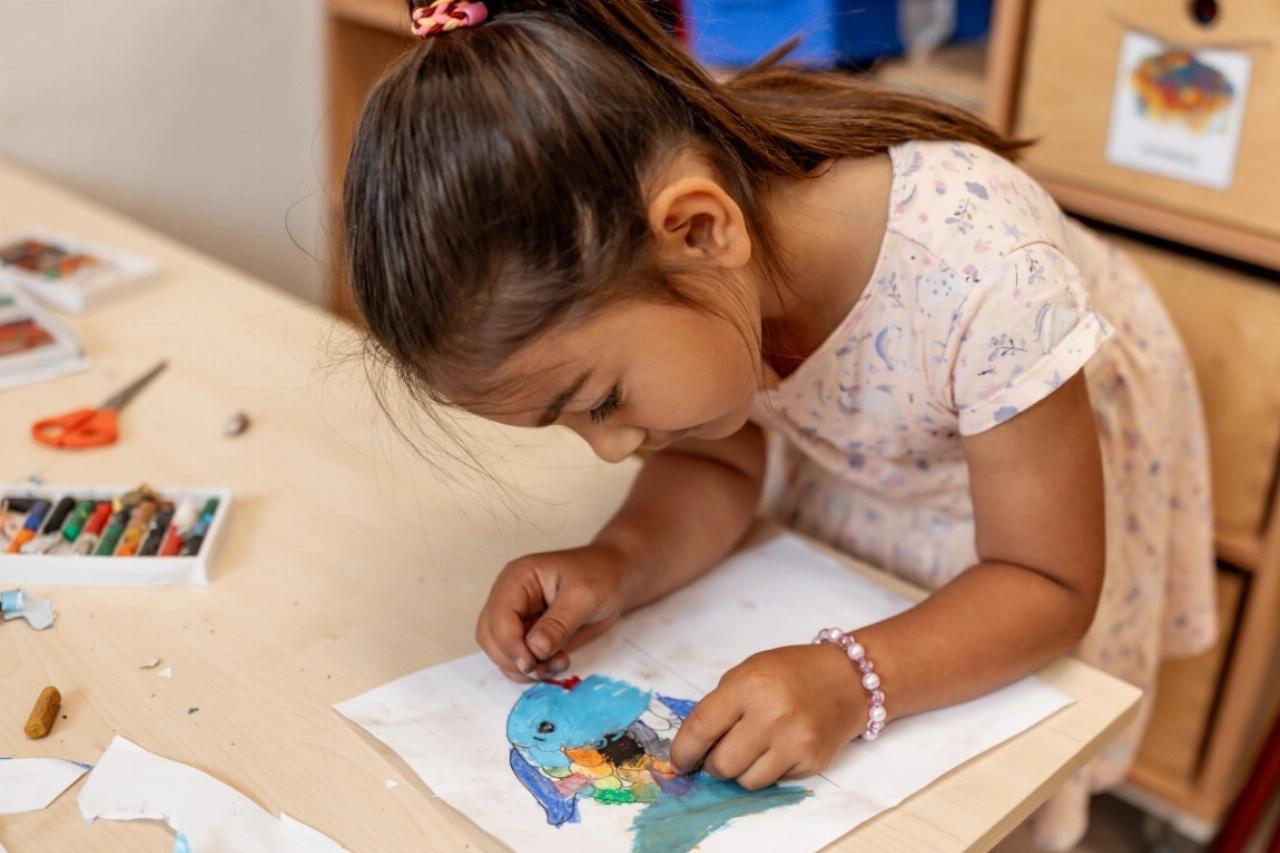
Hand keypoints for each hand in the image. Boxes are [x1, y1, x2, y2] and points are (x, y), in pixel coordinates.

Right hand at [475, 542, 633, 681]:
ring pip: (501, 653)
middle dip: (514, 660)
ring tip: (558, 663)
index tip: (531, 664)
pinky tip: (558, 662)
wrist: (614, 579)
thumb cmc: (600, 576)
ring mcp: (517, 618)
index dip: (509, 644)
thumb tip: (535, 650)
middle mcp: (510, 598)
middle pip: (491, 638)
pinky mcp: (527, 635)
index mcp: (518, 579)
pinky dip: (534, 669)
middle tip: (545, 668)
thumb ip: (558, 623)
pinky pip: (519, 659)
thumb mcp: (584, 596)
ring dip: (525, 668)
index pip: (498, 616)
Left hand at [669, 644, 866, 788]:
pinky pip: (771, 782)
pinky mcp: (811, 762)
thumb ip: (720, 706)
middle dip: (712, 763)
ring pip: (745, 781)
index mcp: (749, 684)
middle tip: (719, 752)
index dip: (683, 750)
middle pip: (721, 764)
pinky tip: (778, 747)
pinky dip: (766, 771)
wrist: (846, 680)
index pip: (701, 727)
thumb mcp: (748, 672)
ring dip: (740, 770)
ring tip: (752, 747)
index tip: (678, 761)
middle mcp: (772, 713)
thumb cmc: (790, 673)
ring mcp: (794, 741)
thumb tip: (694, 749)